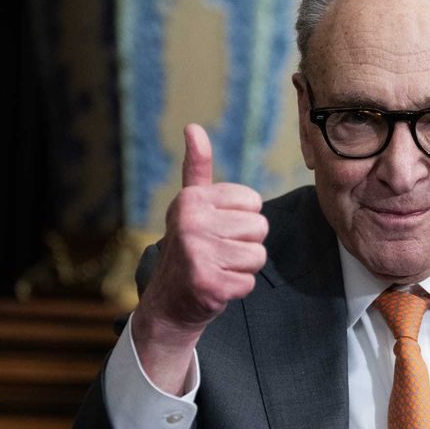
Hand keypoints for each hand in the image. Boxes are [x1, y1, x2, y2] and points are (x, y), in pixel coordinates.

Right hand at [132, 124, 268, 393]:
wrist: (169, 301)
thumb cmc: (189, 246)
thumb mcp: (192, 204)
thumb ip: (198, 167)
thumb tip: (193, 127)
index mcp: (192, 199)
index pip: (254, 202)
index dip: (242, 219)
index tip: (217, 228)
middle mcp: (191, 222)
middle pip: (260, 228)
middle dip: (246, 244)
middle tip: (218, 252)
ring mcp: (198, 254)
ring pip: (258, 256)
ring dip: (243, 267)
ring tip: (218, 267)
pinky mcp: (208, 284)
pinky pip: (249, 283)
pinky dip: (237, 288)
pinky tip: (216, 286)